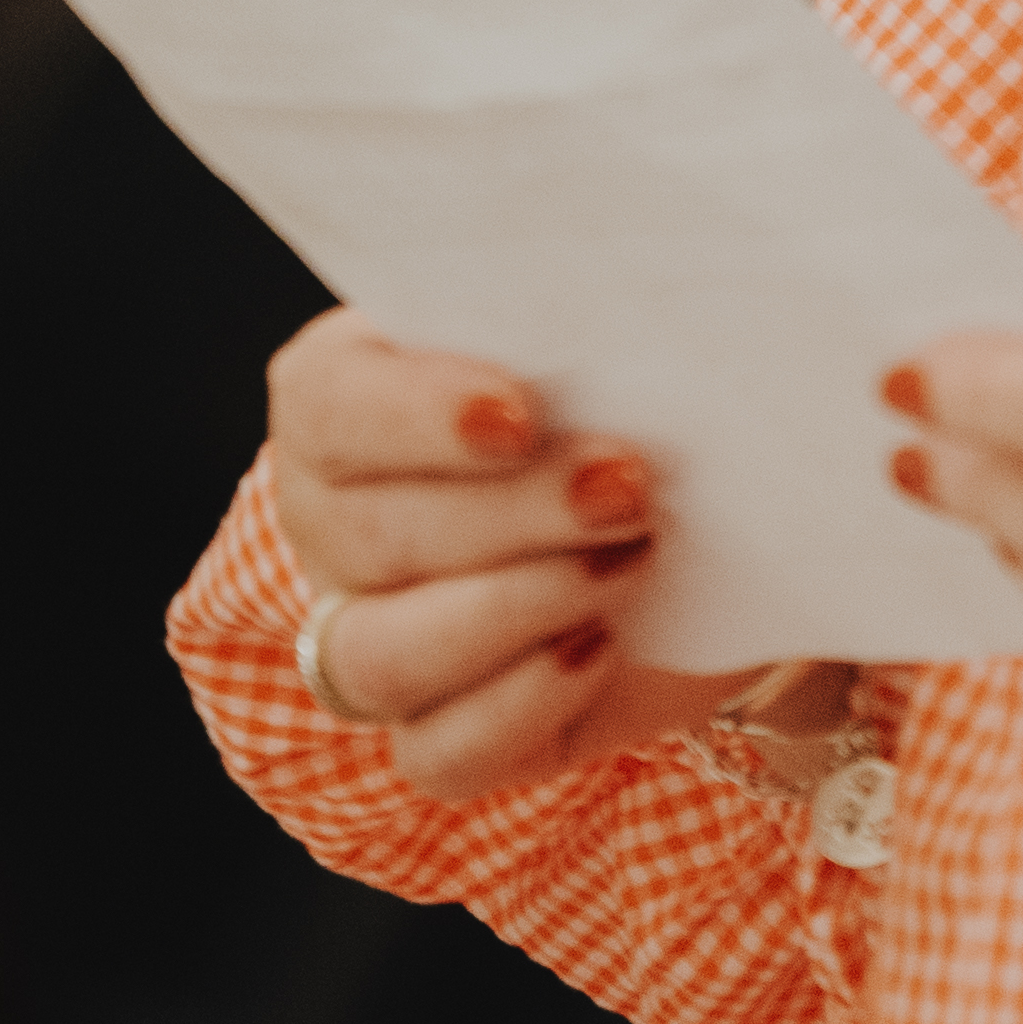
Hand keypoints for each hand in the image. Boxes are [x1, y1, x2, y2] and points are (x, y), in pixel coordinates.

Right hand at [266, 310, 854, 801]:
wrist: (695, 510)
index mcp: (345, 400)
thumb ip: (589, 294)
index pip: (327, 406)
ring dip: (512, 612)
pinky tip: (601, 648)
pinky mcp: (445, 732)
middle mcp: (336, 525)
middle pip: (367, 537)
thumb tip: (653, 269)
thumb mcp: (608, 318)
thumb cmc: (630, 384)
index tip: (520, 412)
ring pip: (380, 659)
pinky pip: (439, 754)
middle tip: (630, 482)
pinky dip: (521, 706)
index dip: (412, 418)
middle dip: (507, 515)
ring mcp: (376, 637)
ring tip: (630, 560)